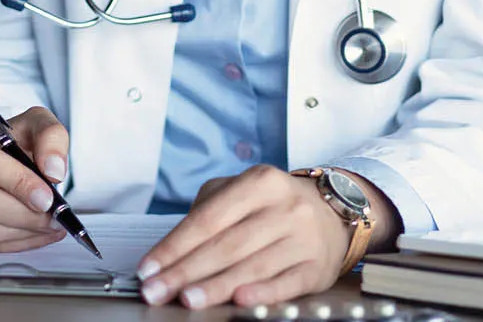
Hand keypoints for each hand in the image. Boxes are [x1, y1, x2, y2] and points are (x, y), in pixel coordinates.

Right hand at [0, 106, 70, 251]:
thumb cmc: (4, 142)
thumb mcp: (31, 124)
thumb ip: (50, 136)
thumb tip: (53, 169)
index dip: (17, 181)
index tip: (46, 196)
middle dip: (24, 214)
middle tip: (53, 217)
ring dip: (21, 232)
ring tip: (48, 226)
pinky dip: (11, 244)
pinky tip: (31, 234)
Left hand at [134, 165, 354, 308]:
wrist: (334, 213)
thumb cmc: (273, 205)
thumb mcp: (242, 191)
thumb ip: (207, 211)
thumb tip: (170, 250)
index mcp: (260, 182)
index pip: (208, 218)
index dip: (175, 245)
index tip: (149, 267)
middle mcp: (284, 207)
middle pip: (227, 244)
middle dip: (186, 270)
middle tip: (156, 290)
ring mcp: (303, 238)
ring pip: (253, 265)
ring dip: (216, 286)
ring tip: (187, 299)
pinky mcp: (317, 268)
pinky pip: (287, 283)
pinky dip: (263, 293)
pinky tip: (240, 300)